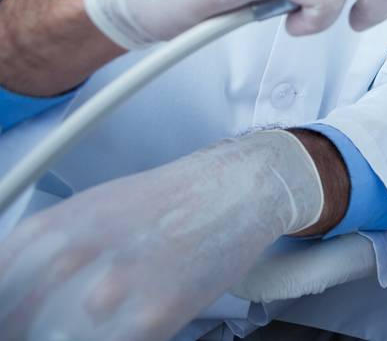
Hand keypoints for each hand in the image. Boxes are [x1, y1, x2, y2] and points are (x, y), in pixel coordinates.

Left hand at [0, 131, 322, 340]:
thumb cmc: (163, 202)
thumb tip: (12, 299)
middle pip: (19, 326)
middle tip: (65, 324)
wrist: (237, 188)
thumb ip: (38, 257)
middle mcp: (68, 260)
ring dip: (77, 334)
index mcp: (43, 233)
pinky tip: (131, 326)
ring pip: (62, 340)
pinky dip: (117, 338)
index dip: (7, 317)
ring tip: (99, 323)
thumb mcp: (84, 214)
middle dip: (35, 329)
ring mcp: (108, 291)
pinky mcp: (150, 316)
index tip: (19, 323)